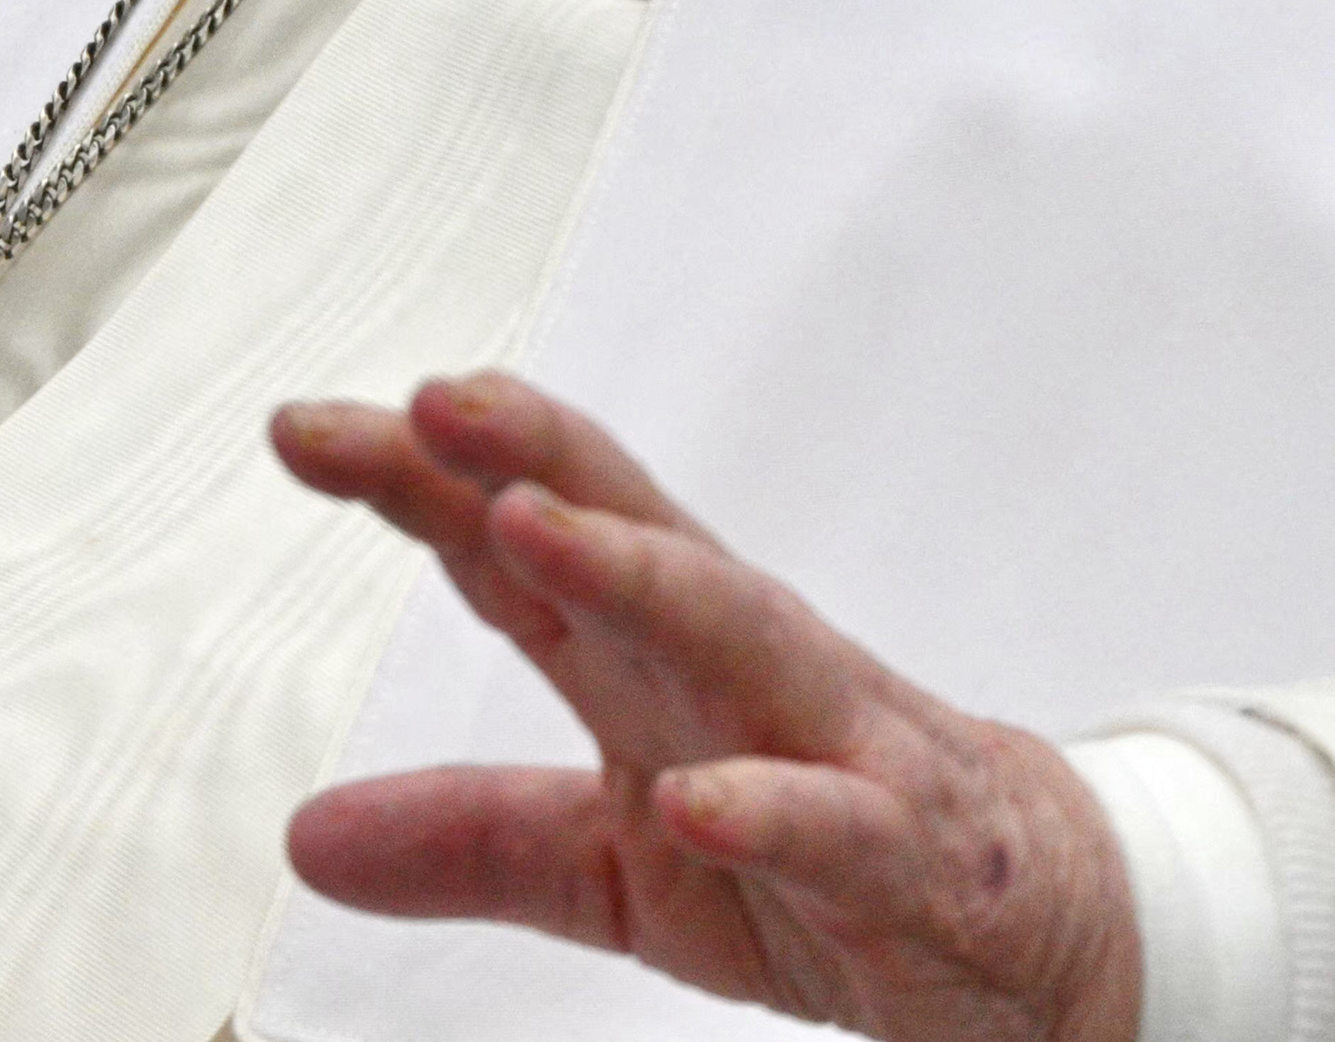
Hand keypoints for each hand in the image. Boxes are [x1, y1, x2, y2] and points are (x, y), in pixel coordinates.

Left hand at [277, 371, 1143, 1041]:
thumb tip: (308, 837)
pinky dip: (770, 806)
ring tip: (527, 522)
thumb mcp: (616, 869)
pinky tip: (699, 796)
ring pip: (734, 629)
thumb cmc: (823, 859)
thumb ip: (472, 838)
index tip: (305, 428)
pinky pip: (838, 822)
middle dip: (532, 455)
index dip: (419, 480)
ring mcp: (832, 746)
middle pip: (631, 532)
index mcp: (656, 663)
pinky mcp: (908, 853)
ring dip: (633, 568)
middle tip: (431, 399)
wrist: (1029, 935)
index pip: (527, 547)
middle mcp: (739, 668)